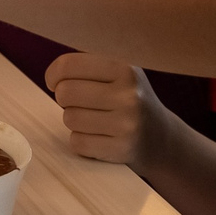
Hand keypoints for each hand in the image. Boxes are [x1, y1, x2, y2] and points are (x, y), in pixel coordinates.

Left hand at [45, 52, 165, 167]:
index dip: (54, 74)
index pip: (69, 65)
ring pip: (70, 118)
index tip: (54, 82)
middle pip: (65, 92)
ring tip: (92, 119)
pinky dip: (80, 141)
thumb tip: (54, 74)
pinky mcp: (121, 149)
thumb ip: (89, 67)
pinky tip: (96, 136)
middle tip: (77, 102)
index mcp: (125, 69)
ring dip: (73, 120)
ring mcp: (127, 124)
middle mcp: (129, 95)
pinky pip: (77, 143)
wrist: (162, 138)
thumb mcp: (120, 74)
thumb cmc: (130, 100)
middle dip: (64, 98)